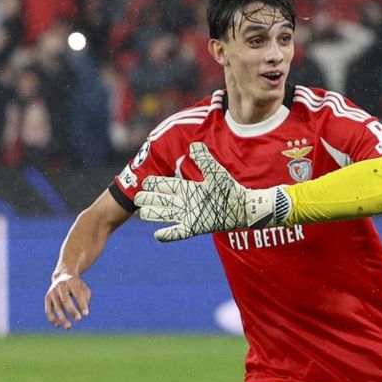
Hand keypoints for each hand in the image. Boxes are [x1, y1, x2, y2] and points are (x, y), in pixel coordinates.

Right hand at [44, 273, 90, 328]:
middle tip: (78, 319)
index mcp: (72, 282)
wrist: (62, 276)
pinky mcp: (47, 297)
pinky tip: (57, 325)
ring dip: (62, 317)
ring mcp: (52, 292)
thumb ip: (86, 298)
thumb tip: (82, 312)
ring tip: (68, 327)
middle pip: (65, 300)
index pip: (77, 294)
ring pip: (56, 306)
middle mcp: (60, 286)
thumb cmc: (77, 286)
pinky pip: (48, 309)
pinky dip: (52, 318)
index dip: (81, 304)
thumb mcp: (84, 288)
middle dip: (72, 310)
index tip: (86, 314)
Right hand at [134, 141, 286, 240]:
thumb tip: (194, 145)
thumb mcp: (216, 172)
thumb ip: (205, 160)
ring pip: (167, 214)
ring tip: (141, 212)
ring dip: (154, 214)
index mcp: (190, 189)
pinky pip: (179, 232)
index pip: (168, 185)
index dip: (156, 183)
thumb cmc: (230, 189)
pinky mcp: (196, 227)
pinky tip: (157, 236)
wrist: (243, 207)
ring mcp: (191, 215)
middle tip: (137, 197)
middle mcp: (188, 202)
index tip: (144, 181)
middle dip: (150, 198)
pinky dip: (169, 235)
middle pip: (164, 200)